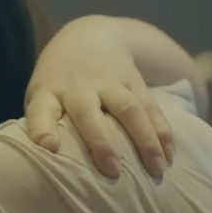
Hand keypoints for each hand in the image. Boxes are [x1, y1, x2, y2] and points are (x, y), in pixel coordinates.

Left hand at [25, 16, 173, 177]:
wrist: (87, 35)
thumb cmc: (57, 83)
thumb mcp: (41, 97)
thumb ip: (46, 127)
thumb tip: (47, 176)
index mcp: (48, 92)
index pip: (41, 111)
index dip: (43, 129)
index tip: (49, 148)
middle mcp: (78, 86)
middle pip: (88, 112)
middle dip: (101, 142)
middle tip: (112, 171)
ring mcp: (108, 82)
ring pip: (129, 109)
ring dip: (145, 140)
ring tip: (157, 169)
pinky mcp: (133, 81)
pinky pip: (151, 106)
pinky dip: (162, 132)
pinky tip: (170, 155)